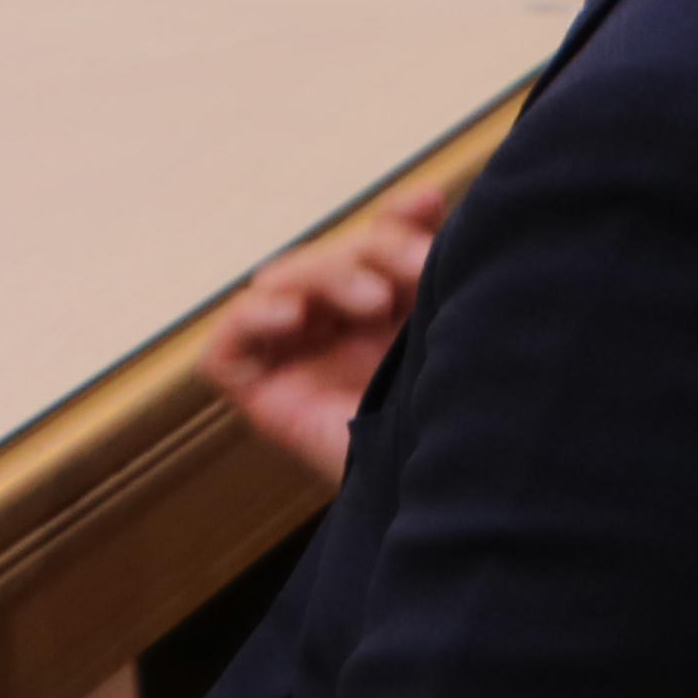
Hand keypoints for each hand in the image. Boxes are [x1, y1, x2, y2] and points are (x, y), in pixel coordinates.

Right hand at [200, 170, 451, 487]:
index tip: (429, 206)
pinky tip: (293, 318)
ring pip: (279, 289)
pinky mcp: (263, 399)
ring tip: (371, 300)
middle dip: (367, 251)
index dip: (393, 222)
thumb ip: (439, 273)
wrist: (464, 502)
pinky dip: (250, 320)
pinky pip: (228, 350)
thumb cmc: (468, 423)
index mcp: (394, 324)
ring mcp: (300, 368)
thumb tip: (428, 195)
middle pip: (328, 261)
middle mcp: (344, 341)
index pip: (374, 250)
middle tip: (411, 270)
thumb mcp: (455, 330)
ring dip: (321, 277)